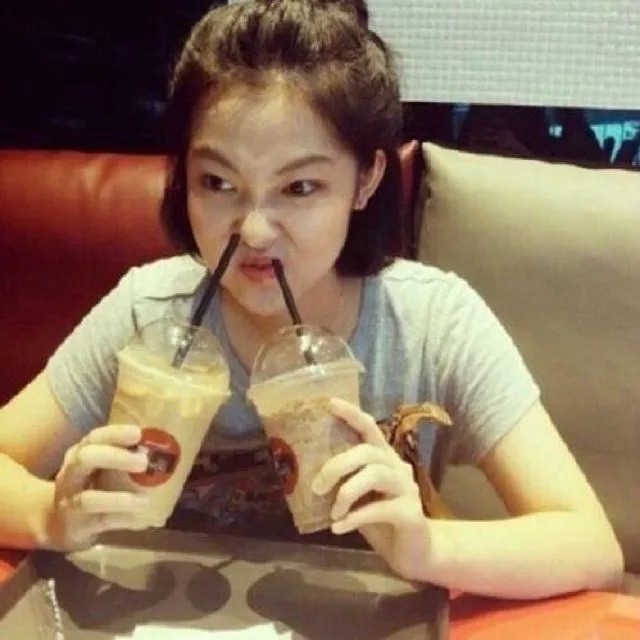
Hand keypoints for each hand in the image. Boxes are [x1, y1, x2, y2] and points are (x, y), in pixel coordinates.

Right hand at [47, 424, 149, 550]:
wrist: (57, 522)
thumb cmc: (90, 485)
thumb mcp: (101, 466)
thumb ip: (125, 455)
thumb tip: (165, 445)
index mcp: (80, 453)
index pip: (95, 438)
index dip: (116, 434)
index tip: (139, 433)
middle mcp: (71, 474)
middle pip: (86, 459)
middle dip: (115, 457)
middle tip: (144, 462)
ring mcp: (70, 501)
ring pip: (87, 499)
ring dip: (118, 499)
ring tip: (145, 501)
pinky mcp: (76, 526)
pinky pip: (99, 522)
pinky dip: (122, 520)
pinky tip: (142, 520)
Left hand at [312, 398, 431, 580]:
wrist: (414, 553)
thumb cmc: (380, 520)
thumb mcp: (358, 497)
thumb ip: (343, 482)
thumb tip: (306, 474)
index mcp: (383, 458)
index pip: (369, 427)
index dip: (351, 414)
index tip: (330, 403)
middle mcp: (398, 467)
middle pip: (367, 453)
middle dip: (337, 466)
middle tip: (317, 487)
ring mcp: (407, 489)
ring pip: (375, 475)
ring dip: (347, 492)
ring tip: (333, 512)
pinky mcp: (410, 513)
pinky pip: (379, 509)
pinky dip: (355, 517)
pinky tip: (338, 527)